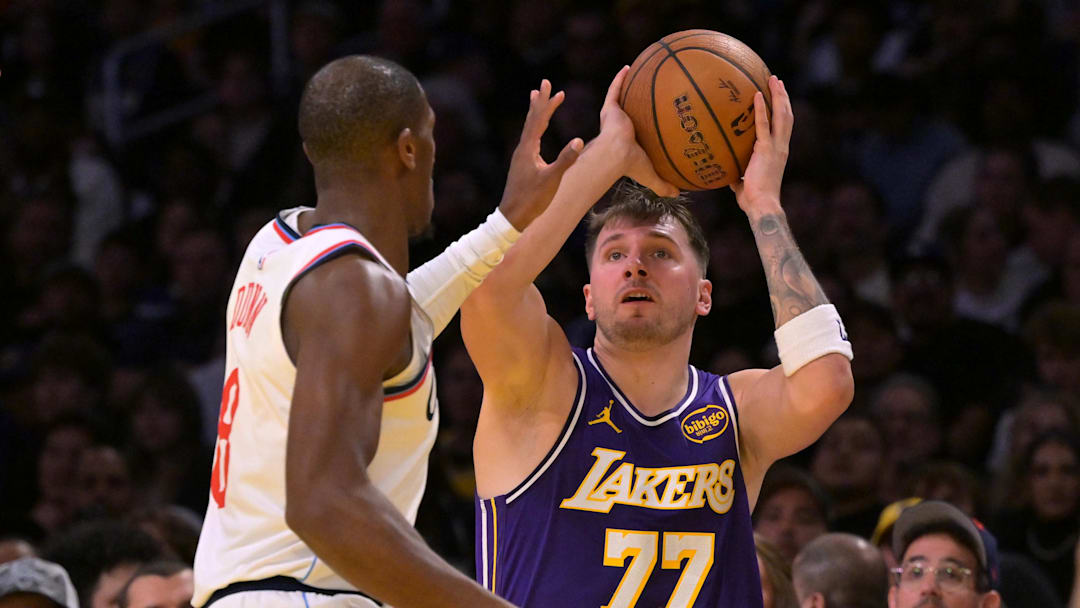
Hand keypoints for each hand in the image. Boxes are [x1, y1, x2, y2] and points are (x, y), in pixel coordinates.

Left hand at [498, 80, 583, 230]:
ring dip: (536, 113)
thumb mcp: (552, 180)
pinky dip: (535, 128)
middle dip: (540, 102)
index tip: (553, 87)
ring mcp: (521, 157)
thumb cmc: (532, 200)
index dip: (546, 103)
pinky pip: (530, 139)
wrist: (512, 217)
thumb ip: (565, 160)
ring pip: (529, 129)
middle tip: (544, 84)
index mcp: (528, 149)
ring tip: (536, 99)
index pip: (538, 120)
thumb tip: (578, 140)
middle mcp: (522, 149)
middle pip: (532, 120)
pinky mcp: (522, 165)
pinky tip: (537, 132)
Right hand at [595, 66, 679, 197]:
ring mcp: (614, 117)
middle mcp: (621, 127)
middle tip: (649, 92)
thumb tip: (678, 193)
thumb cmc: (631, 165)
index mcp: (629, 141)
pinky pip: (615, 89)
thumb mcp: (651, 175)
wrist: (615, 155)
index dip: (645, 124)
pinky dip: (620, 78)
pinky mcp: (609, 109)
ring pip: (621, 97)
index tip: (653, 117)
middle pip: (631, 111)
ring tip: (638, 71)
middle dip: (637, 102)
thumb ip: (663, 184)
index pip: (638, 131)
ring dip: (627, 85)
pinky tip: (628, 66)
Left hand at [730, 75, 792, 214]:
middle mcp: (781, 146)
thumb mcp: (743, 184)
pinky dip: (761, 109)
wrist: (762, 205)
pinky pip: (763, 125)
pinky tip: (756, 94)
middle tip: (778, 80)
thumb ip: (738, 176)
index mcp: (779, 152)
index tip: (780, 96)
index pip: (784, 126)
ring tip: (773, 79)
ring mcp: (776, 146)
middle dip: (783, 96)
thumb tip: (726, 174)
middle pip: (786, 115)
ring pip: (781, 115)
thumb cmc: (753, 200)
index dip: (783, 110)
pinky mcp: (766, 149)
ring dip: (778, 96)